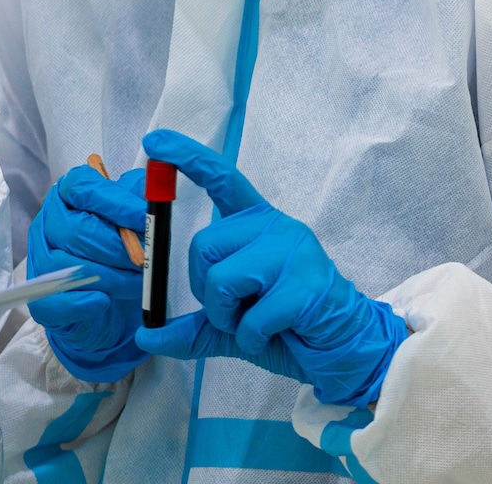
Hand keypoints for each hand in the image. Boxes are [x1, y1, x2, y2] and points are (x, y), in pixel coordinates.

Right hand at [25, 164, 148, 380]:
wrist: (114, 306)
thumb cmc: (122, 254)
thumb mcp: (135, 221)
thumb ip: (139, 202)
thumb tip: (149, 198)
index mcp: (68, 196)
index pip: (81, 187)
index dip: (115, 202)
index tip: (143, 218)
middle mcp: (48, 224)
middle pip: (76, 230)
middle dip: (117, 248)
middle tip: (143, 260)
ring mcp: (40, 262)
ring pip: (70, 266)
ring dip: (110, 278)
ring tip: (135, 284)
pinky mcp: (41, 301)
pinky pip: (54, 300)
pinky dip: (82, 302)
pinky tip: (103, 301)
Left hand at [133, 130, 406, 407]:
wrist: (346, 349)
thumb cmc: (290, 328)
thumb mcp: (234, 326)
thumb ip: (193, 327)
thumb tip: (145, 336)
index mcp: (257, 225)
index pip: (221, 179)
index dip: (187, 158)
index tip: (154, 141)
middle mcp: (275, 227)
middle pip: (203, 245)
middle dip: (204, 290)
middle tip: (233, 311)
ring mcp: (293, 252)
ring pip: (220, 279)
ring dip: (227, 317)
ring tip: (255, 325)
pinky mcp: (305, 286)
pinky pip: (250, 318)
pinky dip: (252, 338)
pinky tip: (275, 336)